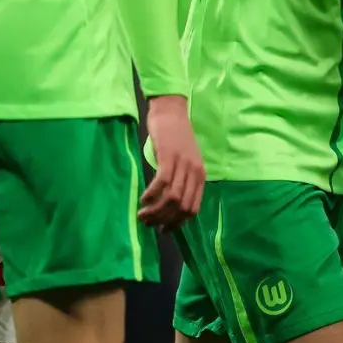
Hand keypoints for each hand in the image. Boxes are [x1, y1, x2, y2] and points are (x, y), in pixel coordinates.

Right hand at [139, 95, 204, 228]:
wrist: (171, 113)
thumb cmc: (174, 139)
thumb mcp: (184, 162)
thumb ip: (180, 181)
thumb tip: (166, 206)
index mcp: (200, 176)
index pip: (193, 209)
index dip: (177, 223)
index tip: (162, 230)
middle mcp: (195, 172)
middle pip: (182, 207)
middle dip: (163, 220)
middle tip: (147, 223)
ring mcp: (183, 164)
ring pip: (172, 198)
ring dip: (155, 210)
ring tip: (142, 214)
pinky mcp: (170, 157)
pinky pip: (162, 183)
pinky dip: (151, 194)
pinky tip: (142, 198)